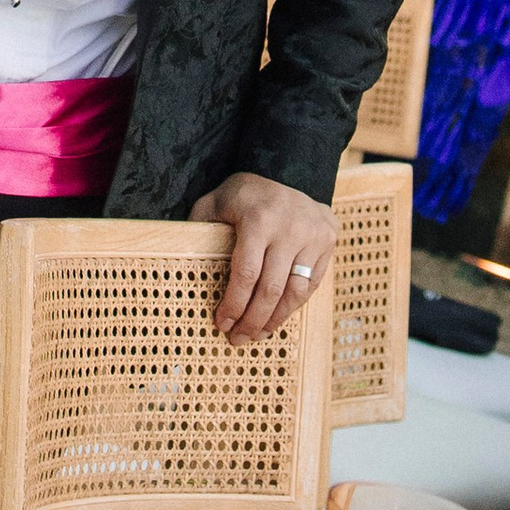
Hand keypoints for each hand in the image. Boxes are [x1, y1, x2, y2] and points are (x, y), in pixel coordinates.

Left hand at [187, 173, 336, 341]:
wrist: (288, 170)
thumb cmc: (244, 193)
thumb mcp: (215, 201)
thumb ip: (200, 228)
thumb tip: (182, 261)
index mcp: (258, 219)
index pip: (246, 273)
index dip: (233, 304)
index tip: (221, 323)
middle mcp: (289, 229)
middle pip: (270, 289)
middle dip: (252, 320)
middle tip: (237, 339)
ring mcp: (313, 236)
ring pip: (295, 292)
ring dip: (275, 320)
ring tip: (258, 336)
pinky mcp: (328, 243)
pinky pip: (311, 284)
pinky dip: (294, 306)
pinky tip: (278, 318)